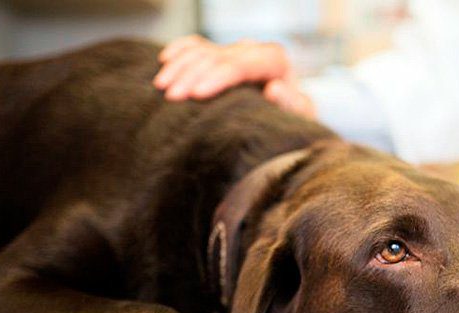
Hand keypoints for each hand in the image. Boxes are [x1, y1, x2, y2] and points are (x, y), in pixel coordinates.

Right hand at [155, 35, 315, 118]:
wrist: (285, 120)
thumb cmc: (291, 122)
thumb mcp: (297, 118)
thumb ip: (291, 104)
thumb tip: (274, 88)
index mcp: (273, 60)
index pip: (241, 64)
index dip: (217, 77)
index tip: (197, 95)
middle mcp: (252, 51)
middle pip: (216, 56)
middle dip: (192, 75)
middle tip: (171, 97)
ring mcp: (234, 51)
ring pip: (202, 50)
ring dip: (179, 66)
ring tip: (160, 87)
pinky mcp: (221, 56)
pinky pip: (196, 46)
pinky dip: (180, 51)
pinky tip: (165, 60)